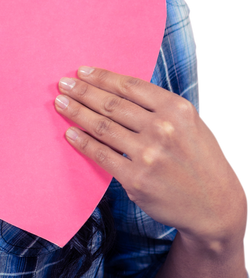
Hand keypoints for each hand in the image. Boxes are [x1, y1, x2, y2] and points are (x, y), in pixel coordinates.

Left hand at [54, 66, 247, 244]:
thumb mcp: (193, 124)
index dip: (102, 77)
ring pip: (102, 127)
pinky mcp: (136, 179)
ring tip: (60, 103)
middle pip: (112, 104)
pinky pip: (102, 155)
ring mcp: (148, 155)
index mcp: (177, 109)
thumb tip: (122, 92)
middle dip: (83, 92)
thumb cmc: (202, 161)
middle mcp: (163, 128)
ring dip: (77, 113)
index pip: (130, 86)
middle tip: (63, 84)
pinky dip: (83, 142)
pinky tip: (70, 133)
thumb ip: (162, 109)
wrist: (216, 205)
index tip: (82, 72)